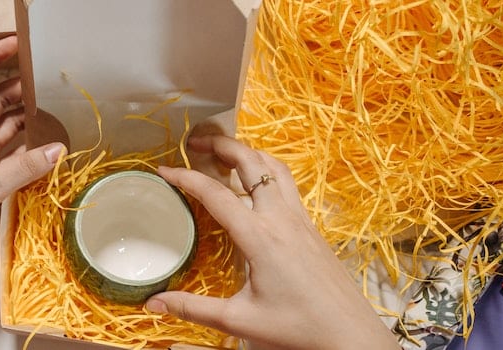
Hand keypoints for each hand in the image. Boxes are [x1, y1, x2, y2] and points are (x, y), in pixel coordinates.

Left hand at [0, 36, 64, 323]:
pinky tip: (51, 141)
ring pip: (6, 126)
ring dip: (26, 114)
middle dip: (16, 84)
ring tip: (55, 104)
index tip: (15, 44)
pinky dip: (31, 145)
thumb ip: (21, 169)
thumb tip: (60, 149)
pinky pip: (14, 153)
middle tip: (48, 75)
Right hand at [145, 135, 396, 348]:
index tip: (163, 170)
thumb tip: (152, 303)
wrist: (350, 335)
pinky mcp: (310, 227)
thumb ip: (193, 308)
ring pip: (274, 167)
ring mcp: (300, 219)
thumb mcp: (240, 320)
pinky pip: (287, 184)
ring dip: (247, 152)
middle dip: (221, 144)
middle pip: (251, 162)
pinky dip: (265, 170)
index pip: (216, 194)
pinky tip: (255, 184)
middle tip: (195, 142)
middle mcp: (281, 218)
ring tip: (224, 153)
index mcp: (260, 237)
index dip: (186, 178)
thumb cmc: (297, 329)